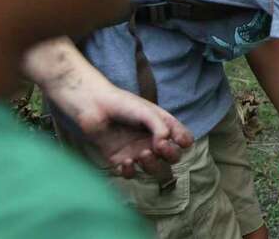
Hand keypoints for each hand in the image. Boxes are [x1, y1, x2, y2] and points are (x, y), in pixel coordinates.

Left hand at [52, 78, 193, 177]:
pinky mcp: (119, 160)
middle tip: (159, 147)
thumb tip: (164, 144)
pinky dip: (130, 171)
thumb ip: (160, 127)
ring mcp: (137, 152)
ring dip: (152, 166)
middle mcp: (153, 141)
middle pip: (172, 158)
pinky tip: (126, 162)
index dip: (184, 143)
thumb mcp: (148, 112)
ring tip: (142, 154)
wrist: (93, 107)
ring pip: (154, 169)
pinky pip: (131, 174)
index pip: (183, 140)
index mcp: (163, 126)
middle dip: (170, 155)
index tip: (178, 140)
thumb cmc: (123, 104)